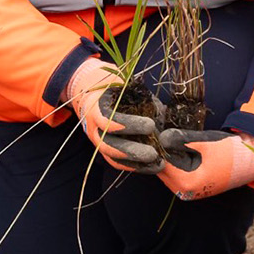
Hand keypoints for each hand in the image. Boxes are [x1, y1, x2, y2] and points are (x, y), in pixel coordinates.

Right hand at [66, 58, 159, 172]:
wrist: (93, 93)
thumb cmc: (114, 87)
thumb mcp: (125, 86)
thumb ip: (141, 98)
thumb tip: (161, 112)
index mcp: (95, 107)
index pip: (108, 120)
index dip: (129, 124)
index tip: (151, 124)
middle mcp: (92, 127)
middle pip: (107, 145)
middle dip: (131, 150)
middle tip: (154, 153)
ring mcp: (96, 140)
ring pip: (111, 157)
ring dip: (135, 163)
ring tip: (158, 164)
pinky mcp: (103, 150)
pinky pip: (116, 163)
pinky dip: (134, 167)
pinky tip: (152, 167)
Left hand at [155, 129, 253, 199]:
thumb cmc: (232, 153)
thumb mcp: (204, 143)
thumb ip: (181, 141)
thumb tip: (162, 138)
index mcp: (188, 183)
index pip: (161, 166)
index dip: (155, 150)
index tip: (151, 137)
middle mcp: (188, 192)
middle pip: (163, 172)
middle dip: (159, 156)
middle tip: (155, 138)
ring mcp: (193, 191)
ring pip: (170, 175)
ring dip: (167, 161)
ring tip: (164, 143)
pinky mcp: (198, 187)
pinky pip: (179, 176)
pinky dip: (176, 165)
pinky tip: (176, 151)